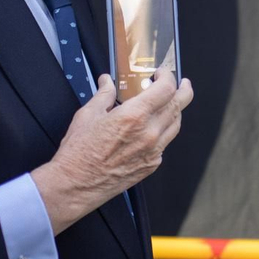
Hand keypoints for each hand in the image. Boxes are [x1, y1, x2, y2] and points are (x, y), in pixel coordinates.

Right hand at [33, 71, 194, 234]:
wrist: (76, 185)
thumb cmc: (79, 154)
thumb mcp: (88, 115)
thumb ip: (104, 95)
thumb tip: (108, 82)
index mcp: (134, 116)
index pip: (166, 89)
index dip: (168, 77)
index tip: (162, 73)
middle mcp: (149, 134)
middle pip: (178, 106)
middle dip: (183, 90)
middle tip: (181, 84)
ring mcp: (153, 151)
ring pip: (176, 124)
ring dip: (175, 110)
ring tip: (168, 103)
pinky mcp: (151, 165)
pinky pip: (165, 143)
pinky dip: (164, 131)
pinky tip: (153, 127)